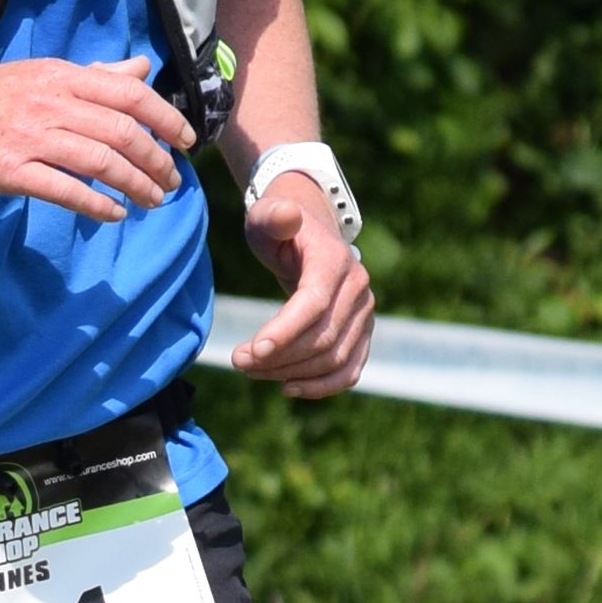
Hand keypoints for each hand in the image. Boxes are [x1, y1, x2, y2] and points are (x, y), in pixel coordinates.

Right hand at [0, 54, 195, 221]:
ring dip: (135, 185)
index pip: (128, 93)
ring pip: (100, 161)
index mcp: (59, 75)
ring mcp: (28, 136)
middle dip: (156, 159)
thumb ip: (93, 76)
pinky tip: (114, 215)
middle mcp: (48, 102)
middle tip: (173, 181)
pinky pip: (65, 190)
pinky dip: (97, 205)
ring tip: (153, 201)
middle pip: (121, 130)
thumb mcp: (38, 76)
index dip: (165, 117)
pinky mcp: (9, 170)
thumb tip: (140, 68)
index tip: (186, 140)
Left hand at [228, 181, 374, 395]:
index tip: (252, 351)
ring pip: (333, 359)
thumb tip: (285, 216)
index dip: (285, 331)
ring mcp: (364, 315)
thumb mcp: (268, 215)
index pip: (314, 304)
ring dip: (290, 373)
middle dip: (278, 356)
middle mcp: (358, 289)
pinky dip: (321, 387)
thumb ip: (274, 216)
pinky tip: (287, 387)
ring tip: (252, 370)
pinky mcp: (361, 335)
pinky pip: (348, 371)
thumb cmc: (280, 228)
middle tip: (237, 361)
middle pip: (322, 337)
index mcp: (335, 261)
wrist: (309, 237)